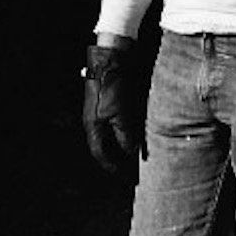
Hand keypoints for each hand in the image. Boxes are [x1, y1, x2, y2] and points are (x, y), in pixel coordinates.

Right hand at [82, 44, 140, 177]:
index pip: (101, 155)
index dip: (114, 167)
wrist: (112, 57)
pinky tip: (142, 130)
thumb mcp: (122, 117)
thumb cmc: (114, 87)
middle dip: (121, 157)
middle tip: (136, 167)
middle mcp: (95, 120)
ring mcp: (102, 109)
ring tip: (142, 151)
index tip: (127, 177)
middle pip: (107, 146)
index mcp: (93, 127)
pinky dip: (129, 129)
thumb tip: (133, 155)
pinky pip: (119, 121)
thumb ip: (127, 138)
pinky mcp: (111, 99)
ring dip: (127, 142)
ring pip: (115, 133)